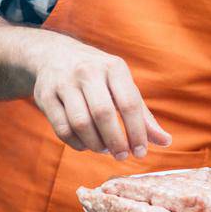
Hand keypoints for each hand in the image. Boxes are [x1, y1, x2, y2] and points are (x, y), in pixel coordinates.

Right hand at [30, 35, 170, 158]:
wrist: (54, 55)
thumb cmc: (97, 76)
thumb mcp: (121, 85)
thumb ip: (142, 115)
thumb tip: (165, 141)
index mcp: (113, 67)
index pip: (129, 103)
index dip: (136, 132)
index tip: (140, 152)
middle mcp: (87, 72)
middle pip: (103, 114)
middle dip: (115, 141)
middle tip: (122, 156)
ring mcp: (64, 83)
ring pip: (80, 123)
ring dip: (95, 143)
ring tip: (104, 148)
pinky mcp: (45, 96)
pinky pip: (62, 129)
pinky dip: (77, 144)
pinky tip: (86, 144)